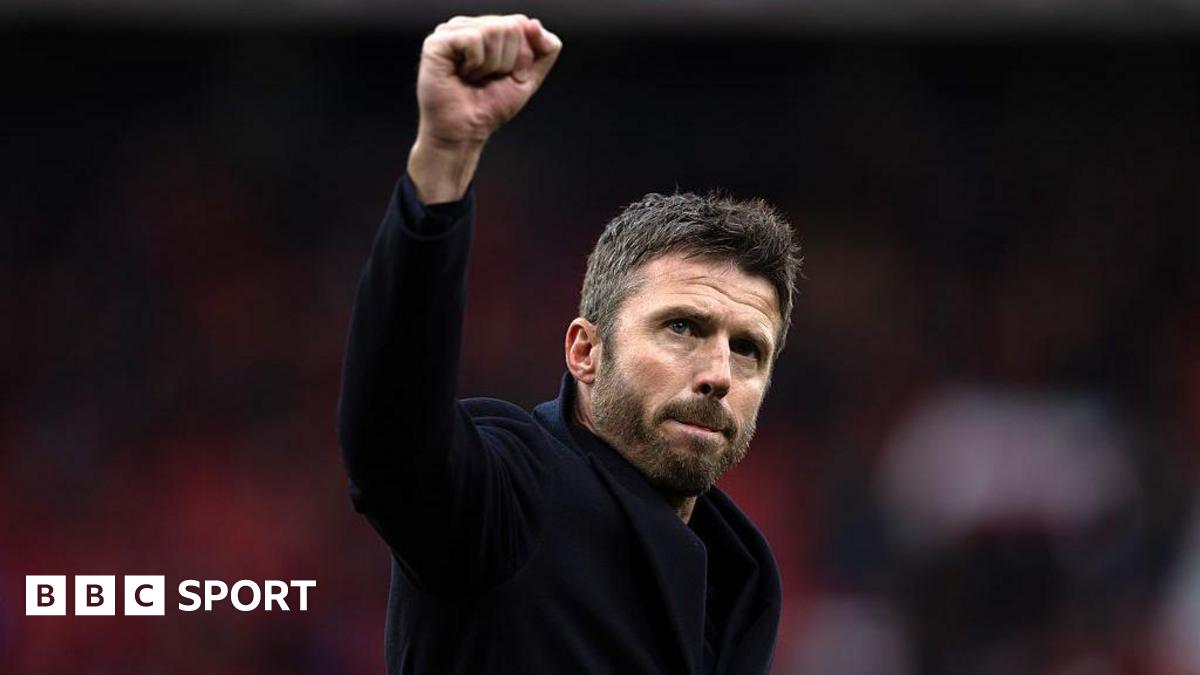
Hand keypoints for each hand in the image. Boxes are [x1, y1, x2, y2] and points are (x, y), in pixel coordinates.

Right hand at [407, 15, 561, 202]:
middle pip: (510, 26)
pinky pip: (474, 39)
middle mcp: (467, 26)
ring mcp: (450, 31)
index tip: (506, 76)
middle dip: (509, 61)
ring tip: (473, 78)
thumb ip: (545, 49)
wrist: (465, 133)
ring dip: (492, 65)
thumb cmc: (490, 107)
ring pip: (493, 29)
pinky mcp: (437, 42)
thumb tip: (534, 23)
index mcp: (486, 29)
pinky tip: (461, 75)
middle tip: (487, 80)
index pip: (521, 23)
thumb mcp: (529, 77)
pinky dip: (476, 64)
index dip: (523, 56)